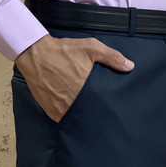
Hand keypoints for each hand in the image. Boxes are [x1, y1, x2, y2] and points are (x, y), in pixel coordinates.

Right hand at [15, 35, 134, 121]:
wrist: (36, 54)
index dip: (104, 107)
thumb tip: (130, 66)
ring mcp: (61, 109)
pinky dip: (66, 115)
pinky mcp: (51, 112)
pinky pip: (62, 118)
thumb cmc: (64, 51)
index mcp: (85, 90)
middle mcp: (73, 103)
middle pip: (88, 114)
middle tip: (96, 110)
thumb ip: (111, 57)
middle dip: (93, 112)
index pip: (100, 106)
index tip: (108, 107)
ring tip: (83, 110)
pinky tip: (69, 109)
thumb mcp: (90, 48)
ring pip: (75, 118)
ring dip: (79, 115)